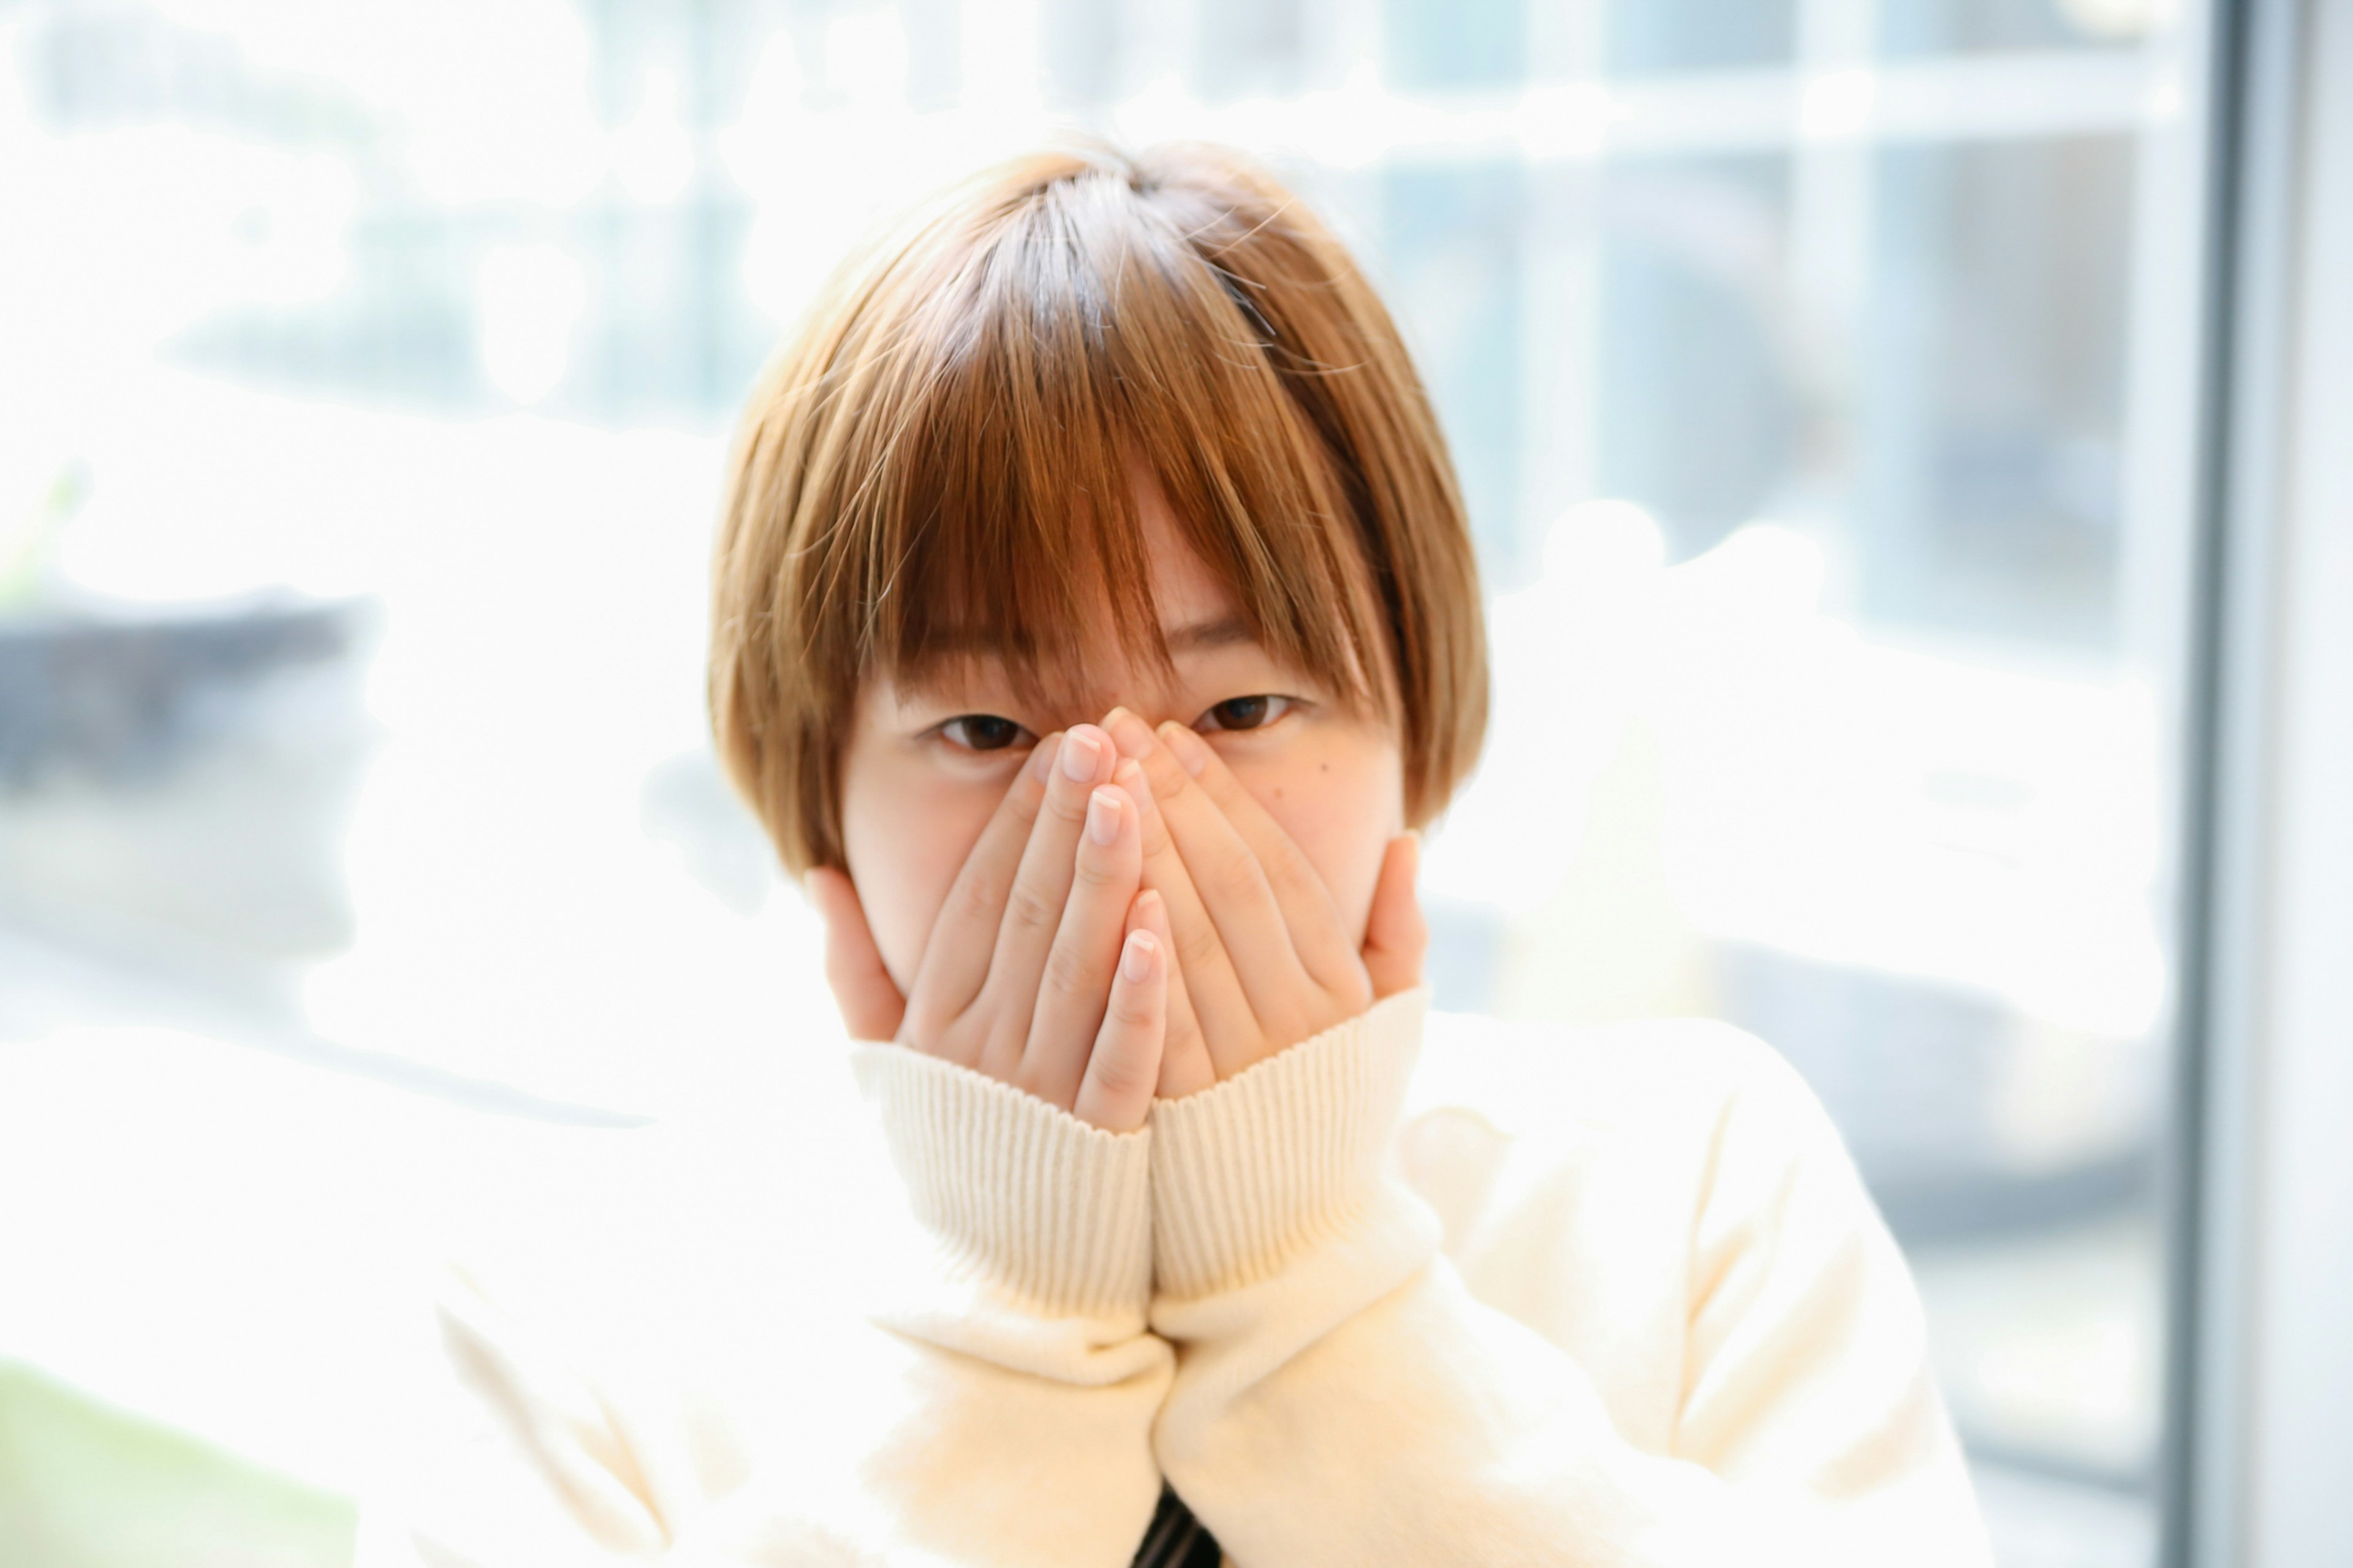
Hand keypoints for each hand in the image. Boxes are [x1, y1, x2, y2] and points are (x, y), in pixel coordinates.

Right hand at [806, 724, 1174, 1131]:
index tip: (1053, 749)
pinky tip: (1160, 929)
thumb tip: (817, 873)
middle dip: (1061, 823)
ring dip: (1103, 881)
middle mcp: (981, 1050)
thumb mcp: (886, 1065)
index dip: (1014, 822)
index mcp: (934, 1022)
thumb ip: (853, 970)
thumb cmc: (950, 1155)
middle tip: (1097, 737)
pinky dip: (1139, 996)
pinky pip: (1122, 1060)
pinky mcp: (1100, 1143)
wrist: (988, 1289)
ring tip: (1129, 798)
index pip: (977, 899)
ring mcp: (1039, 1095)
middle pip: (1025, 916)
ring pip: (1074, 971)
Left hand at [1100, 708, 1424, 1090]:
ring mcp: (1241, 1066)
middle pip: (1225, 886)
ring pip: (1188, 937)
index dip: (1220, 797)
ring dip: (1140, 851)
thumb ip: (1396, 936)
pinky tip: (1112, 892)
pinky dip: (1141, 958)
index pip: (1272, 867)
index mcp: (1336, 987)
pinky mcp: (1184, 1112)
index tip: (1170, 738)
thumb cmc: (1324, 1116)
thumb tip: (1405, 840)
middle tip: (1113, 729)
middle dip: (1167, 799)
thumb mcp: (1381, 1028)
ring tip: (1092, 782)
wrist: (1286, 1243)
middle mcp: (1295, 1018)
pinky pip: (1160, 1021)